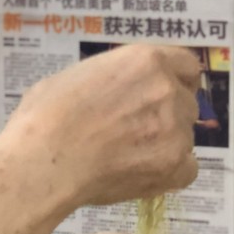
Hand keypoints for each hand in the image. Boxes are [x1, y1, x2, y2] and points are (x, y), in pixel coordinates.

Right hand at [5, 45, 199, 207]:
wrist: (45, 159)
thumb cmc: (45, 115)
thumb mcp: (76, 76)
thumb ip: (110, 79)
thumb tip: (110, 93)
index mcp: (145, 61)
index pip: (187, 66)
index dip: (176, 80)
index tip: (163, 93)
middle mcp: (168, 90)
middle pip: (186, 102)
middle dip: (168, 114)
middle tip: (137, 129)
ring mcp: (175, 130)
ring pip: (185, 136)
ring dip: (166, 143)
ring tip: (130, 156)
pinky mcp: (174, 166)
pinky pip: (187, 169)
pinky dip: (170, 173)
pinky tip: (142, 173)